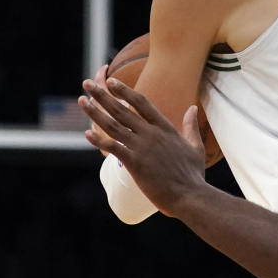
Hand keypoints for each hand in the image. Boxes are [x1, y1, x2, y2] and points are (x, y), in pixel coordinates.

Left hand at [79, 77, 206, 216]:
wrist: (190, 195)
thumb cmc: (193, 174)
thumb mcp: (195, 146)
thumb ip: (191, 126)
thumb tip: (193, 108)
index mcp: (165, 128)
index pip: (141, 103)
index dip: (125, 91)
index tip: (111, 81)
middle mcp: (151, 134)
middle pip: (122, 109)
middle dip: (103, 95)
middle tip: (87, 84)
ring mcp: (142, 148)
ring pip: (113, 125)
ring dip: (95, 112)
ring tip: (82, 101)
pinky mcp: (135, 163)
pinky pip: (112, 148)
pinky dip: (98, 140)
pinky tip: (87, 134)